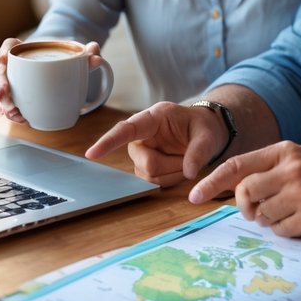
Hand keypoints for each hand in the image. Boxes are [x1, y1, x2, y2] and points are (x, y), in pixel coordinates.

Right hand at [0, 37, 24, 122]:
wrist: (30, 54)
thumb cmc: (19, 49)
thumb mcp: (11, 44)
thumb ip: (5, 49)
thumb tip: (0, 59)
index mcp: (2, 73)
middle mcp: (4, 86)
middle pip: (2, 100)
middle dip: (7, 108)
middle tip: (15, 113)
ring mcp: (11, 94)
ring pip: (8, 109)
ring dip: (14, 116)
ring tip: (24, 120)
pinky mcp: (20, 99)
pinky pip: (18, 111)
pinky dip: (21, 117)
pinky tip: (28, 121)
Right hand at [0, 38, 104, 123]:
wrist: (59, 68)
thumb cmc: (63, 58)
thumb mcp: (76, 54)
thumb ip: (87, 53)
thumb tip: (95, 55)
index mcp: (22, 49)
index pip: (8, 46)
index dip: (2, 53)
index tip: (3, 60)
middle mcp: (14, 66)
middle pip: (1, 74)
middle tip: (4, 96)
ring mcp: (13, 83)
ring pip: (2, 94)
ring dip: (5, 105)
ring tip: (16, 115)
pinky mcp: (17, 97)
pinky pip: (10, 105)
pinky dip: (12, 114)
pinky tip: (21, 120)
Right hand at [85, 102, 224, 186]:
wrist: (205, 133)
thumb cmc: (204, 127)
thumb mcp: (208, 134)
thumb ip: (199, 152)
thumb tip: (189, 172)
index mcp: (153, 118)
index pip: (126, 129)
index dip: (108, 141)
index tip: (92, 154)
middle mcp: (142, 136)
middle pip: (146, 162)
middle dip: (172, 165)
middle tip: (190, 159)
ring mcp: (142, 153)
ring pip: (149, 175)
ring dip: (173, 173)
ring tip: (185, 160)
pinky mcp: (145, 167)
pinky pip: (154, 182)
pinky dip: (171, 179)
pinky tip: (179, 168)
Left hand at [190, 141, 300, 238]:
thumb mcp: (298, 161)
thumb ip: (268, 170)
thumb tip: (233, 189)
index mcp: (284, 152)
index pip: (237, 166)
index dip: (211, 182)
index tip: (193, 196)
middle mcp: (291, 169)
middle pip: (245, 193)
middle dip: (247, 206)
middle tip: (260, 210)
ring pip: (262, 215)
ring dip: (271, 219)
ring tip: (294, 211)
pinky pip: (281, 231)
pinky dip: (288, 230)